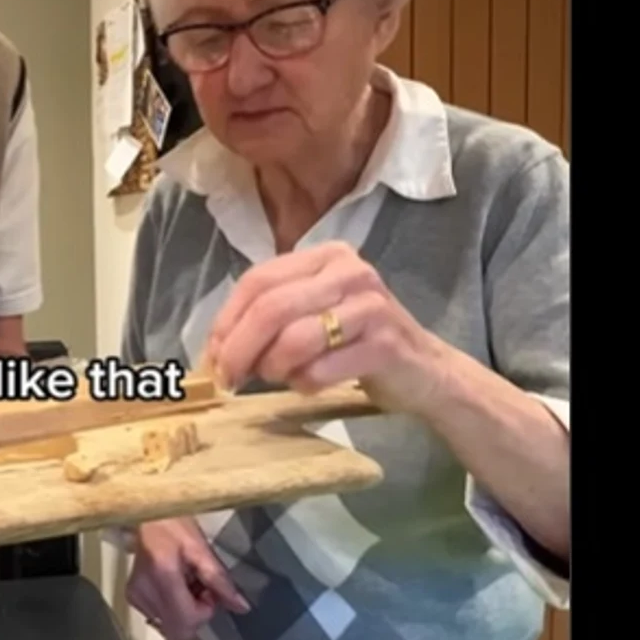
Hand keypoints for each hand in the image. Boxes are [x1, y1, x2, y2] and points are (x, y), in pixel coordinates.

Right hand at [127, 517, 248, 639]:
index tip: (208, 590)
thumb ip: (220, 580)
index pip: (187, 621)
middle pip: (178, 630)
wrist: (145, 513)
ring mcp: (136, 597)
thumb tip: (241, 606)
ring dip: (185, 611)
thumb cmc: (173, 524)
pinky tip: (175, 585)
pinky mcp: (132, 598)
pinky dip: (173, 607)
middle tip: (200, 588)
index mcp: (163, 576)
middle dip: (195, 615)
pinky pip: (160, 618)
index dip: (205, 612)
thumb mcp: (201, 549)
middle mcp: (145, 591)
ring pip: (170, 626)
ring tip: (186, 582)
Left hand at [203, 241, 453, 411]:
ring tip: (279, 377)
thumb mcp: (314, 314)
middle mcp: (349, 270)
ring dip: (274, 367)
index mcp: (326, 255)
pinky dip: (304, 383)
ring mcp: (371, 305)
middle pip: (272, 307)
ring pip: (294, 338)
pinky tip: (310, 383)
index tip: (213, 354)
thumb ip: (270, 318)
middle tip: (229, 379)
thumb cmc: (358, 341)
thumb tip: (216, 349)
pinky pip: (321, 369)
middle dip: (240, 348)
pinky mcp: (385, 344)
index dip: (227, 320)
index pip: (258, 280)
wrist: (426, 370)